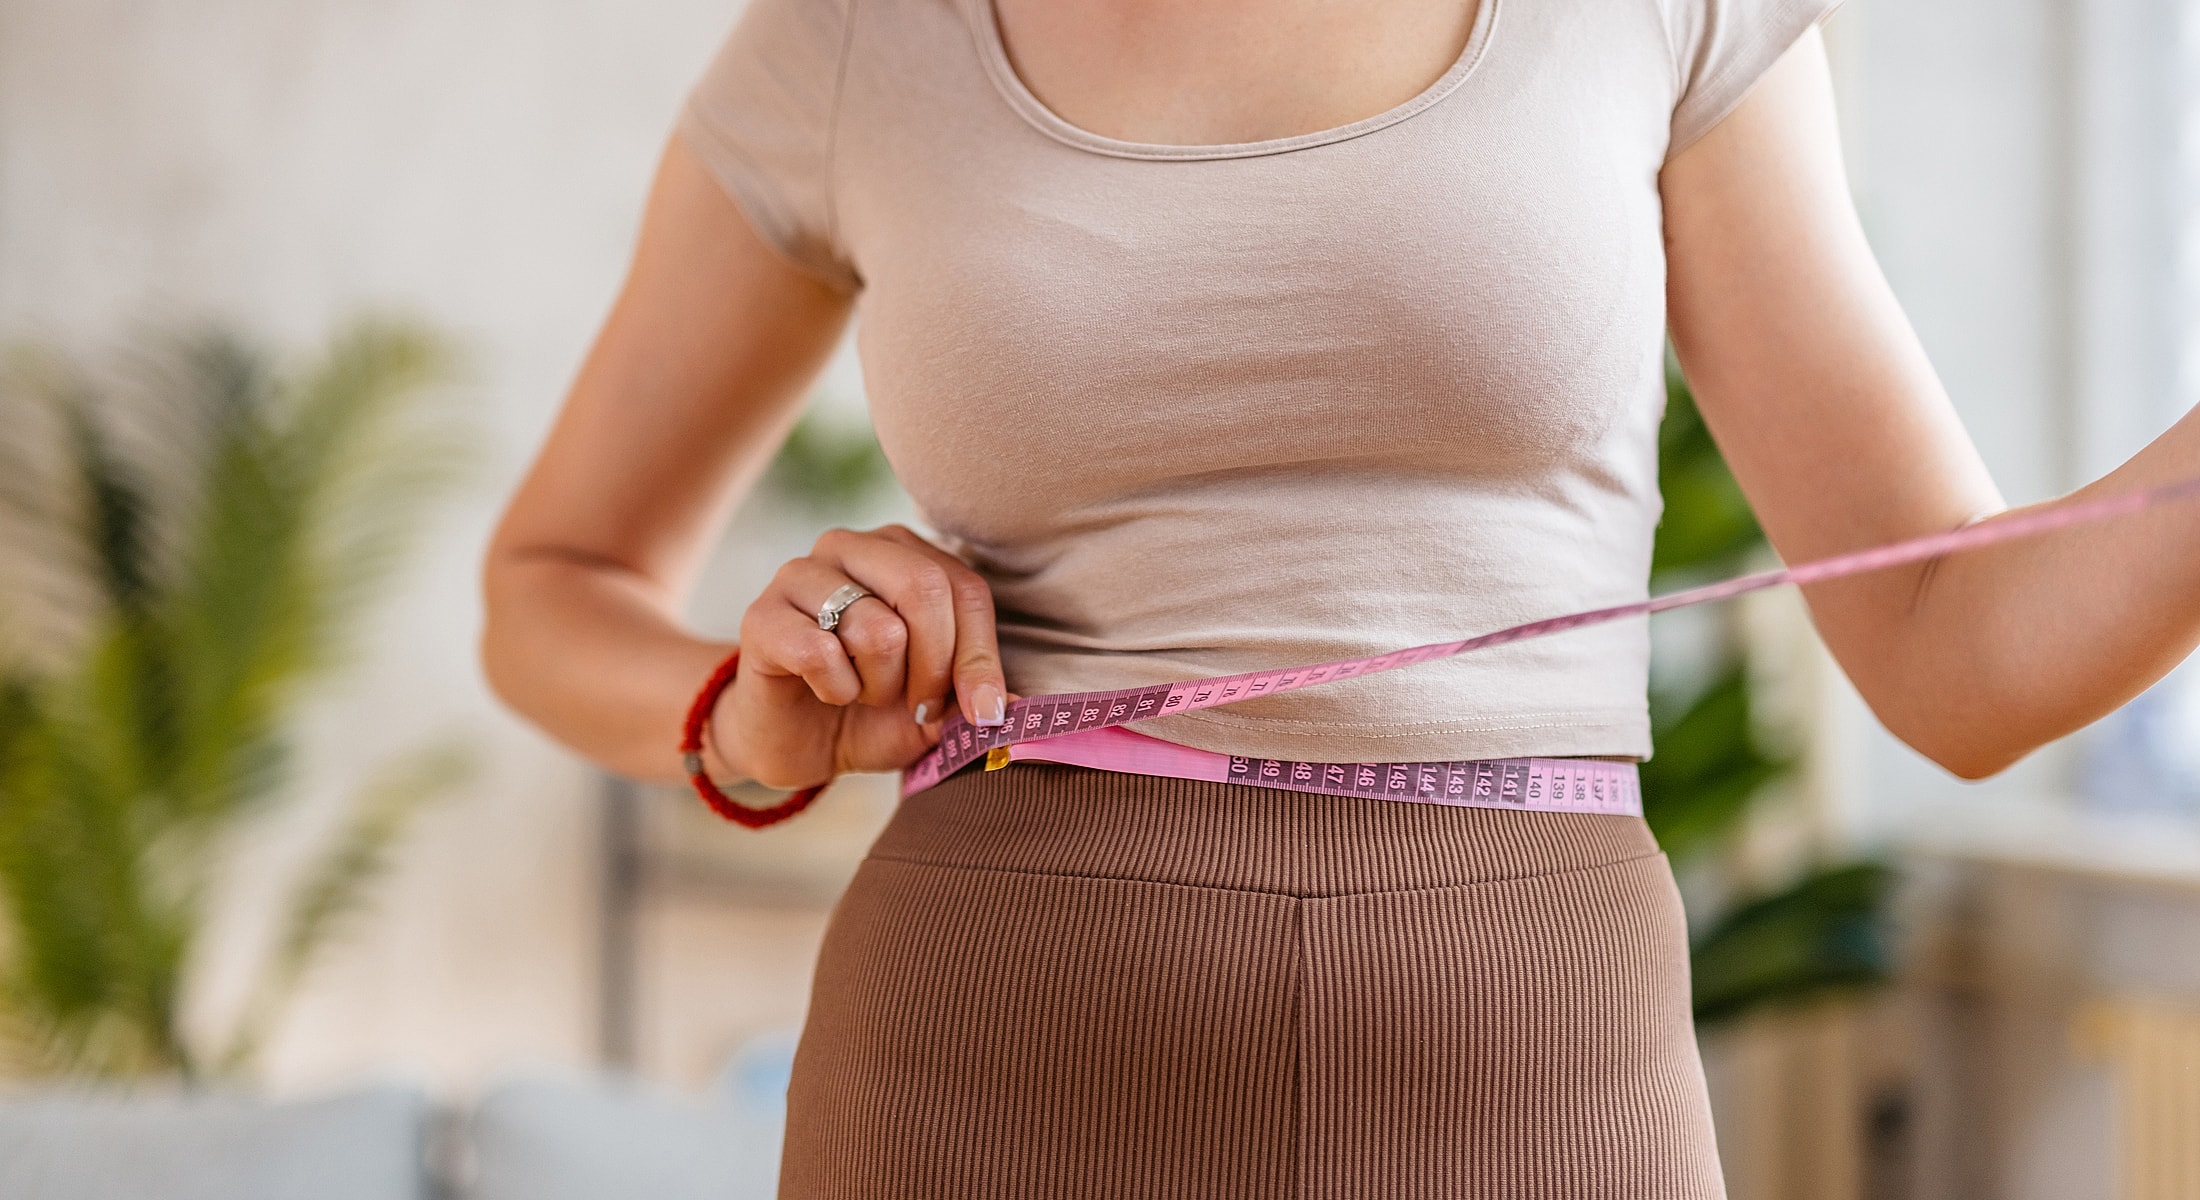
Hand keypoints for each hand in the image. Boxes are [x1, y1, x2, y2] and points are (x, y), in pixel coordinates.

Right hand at [714, 525, 1006, 788]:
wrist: (796, 743)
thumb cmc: (873, 712)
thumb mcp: (941, 708)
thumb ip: (979, 695)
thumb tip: (1025, 706)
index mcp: (905, 554)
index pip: (966, 589)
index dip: (980, 658)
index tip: (981, 712)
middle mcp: (853, 547)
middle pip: (926, 589)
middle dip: (934, 669)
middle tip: (917, 706)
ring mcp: (801, 574)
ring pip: (878, 629)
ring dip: (879, 685)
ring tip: (860, 690)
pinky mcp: (762, 614)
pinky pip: (821, 653)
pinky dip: (834, 690)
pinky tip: (823, 691)